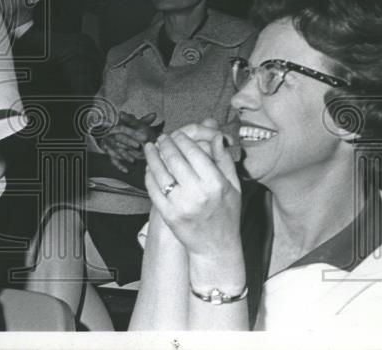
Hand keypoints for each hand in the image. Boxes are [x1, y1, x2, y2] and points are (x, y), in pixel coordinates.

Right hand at [98, 112, 160, 171]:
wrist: (114, 134)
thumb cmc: (129, 129)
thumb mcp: (136, 124)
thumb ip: (144, 121)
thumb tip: (154, 114)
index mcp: (118, 126)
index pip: (124, 128)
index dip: (134, 133)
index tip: (144, 137)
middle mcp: (112, 135)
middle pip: (119, 138)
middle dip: (129, 142)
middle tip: (138, 147)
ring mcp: (110, 145)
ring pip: (116, 150)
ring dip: (124, 155)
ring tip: (133, 160)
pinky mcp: (110, 154)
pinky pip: (113, 160)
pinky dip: (119, 166)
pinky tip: (126, 170)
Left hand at [143, 130, 241, 259]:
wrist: (216, 247)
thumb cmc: (227, 214)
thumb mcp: (233, 186)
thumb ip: (224, 160)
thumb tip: (216, 136)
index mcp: (216, 184)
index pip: (194, 152)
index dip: (183, 139)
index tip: (177, 134)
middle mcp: (198, 193)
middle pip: (175, 159)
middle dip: (166, 144)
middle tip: (162, 138)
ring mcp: (181, 205)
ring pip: (160, 172)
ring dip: (152, 156)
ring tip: (150, 147)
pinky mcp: (168, 214)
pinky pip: (153, 189)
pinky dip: (149, 175)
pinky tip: (149, 167)